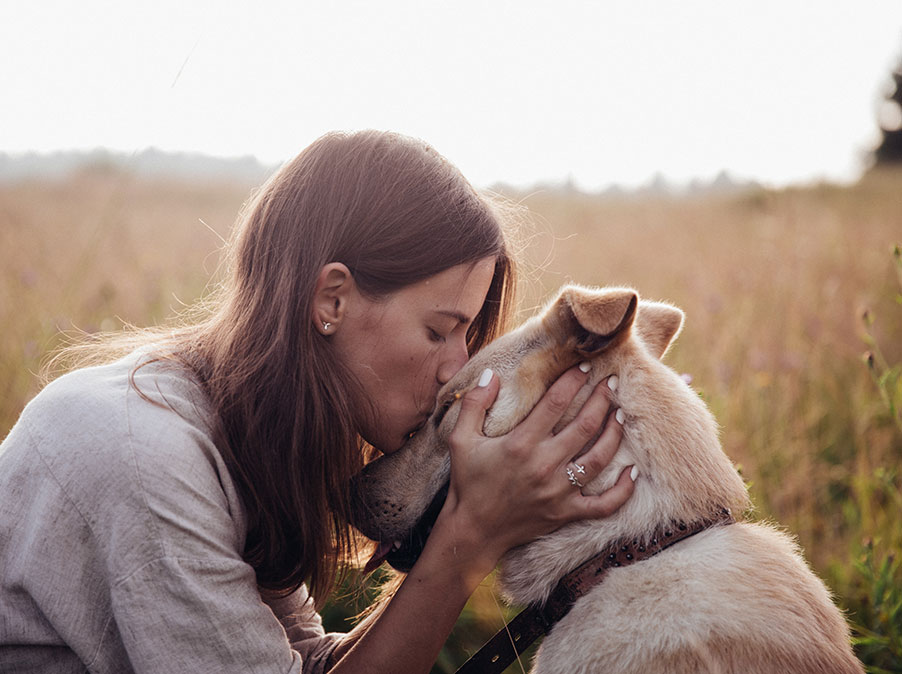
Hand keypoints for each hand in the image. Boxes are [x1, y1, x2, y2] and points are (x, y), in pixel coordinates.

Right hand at [439, 363, 634, 570]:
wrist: (473, 530)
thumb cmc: (468, 481)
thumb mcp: (461, 440)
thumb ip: (474, 404)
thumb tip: (490, 373)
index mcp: (520, 444)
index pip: (556, 403)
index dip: (574, 380)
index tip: (586, 366)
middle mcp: (544, 465)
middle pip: (585, 425)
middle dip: (602, 399)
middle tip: (612, 382)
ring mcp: (558, 492)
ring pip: (600, 458)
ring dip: (614, 433)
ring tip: (620, 414)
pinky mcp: (566, 513)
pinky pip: (605, 504)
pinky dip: (623, 489)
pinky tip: (633, 470)